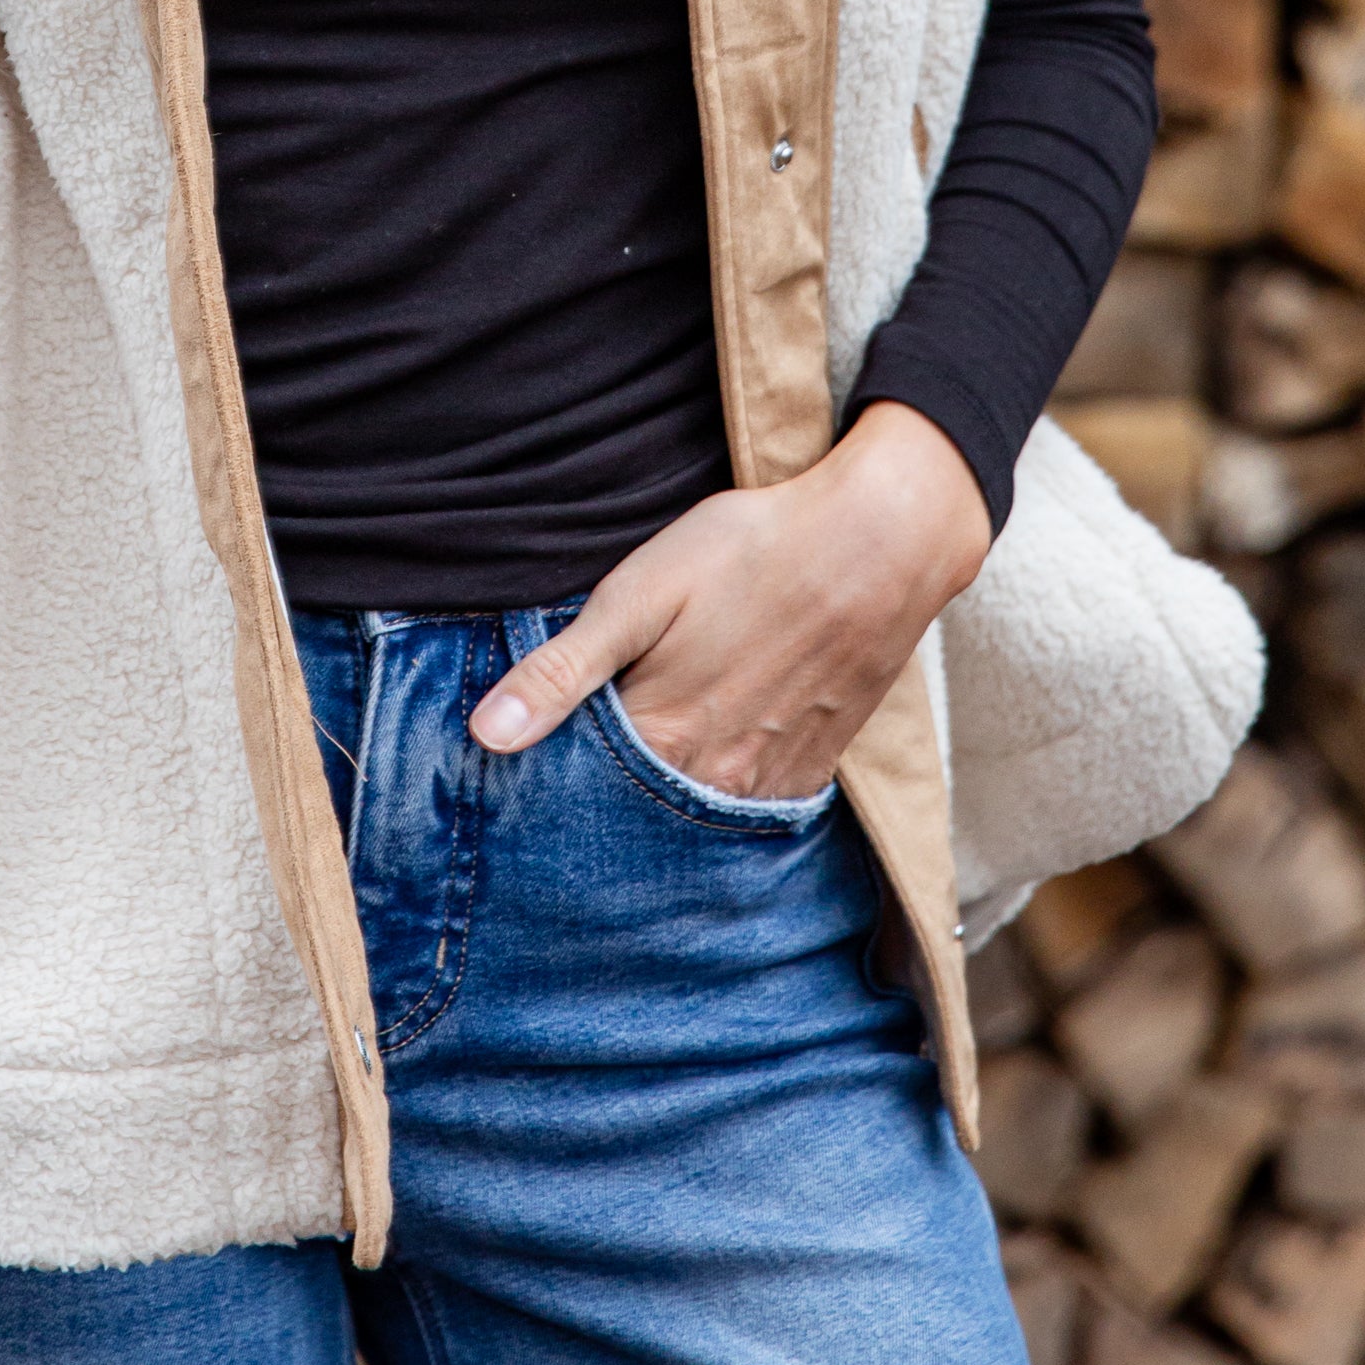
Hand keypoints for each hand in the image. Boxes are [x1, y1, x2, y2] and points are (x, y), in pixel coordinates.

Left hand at [465, 402, 992, 798]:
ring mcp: (773, 781)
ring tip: (637, 783)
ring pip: (698, 822)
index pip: (581, 795)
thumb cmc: (752, 551)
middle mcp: (718, 780)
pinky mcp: (815, 769)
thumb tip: (483, 736)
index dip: (548, 784)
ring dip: (664, 813)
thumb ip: (561, 671)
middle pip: (639, 820)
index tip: (521, 779)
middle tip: (572, 794)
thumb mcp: (640, 593)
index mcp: (663, 738)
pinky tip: (705, 774)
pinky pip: (756, 814)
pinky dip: (722, 805)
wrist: (881, 542)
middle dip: (603, 811)